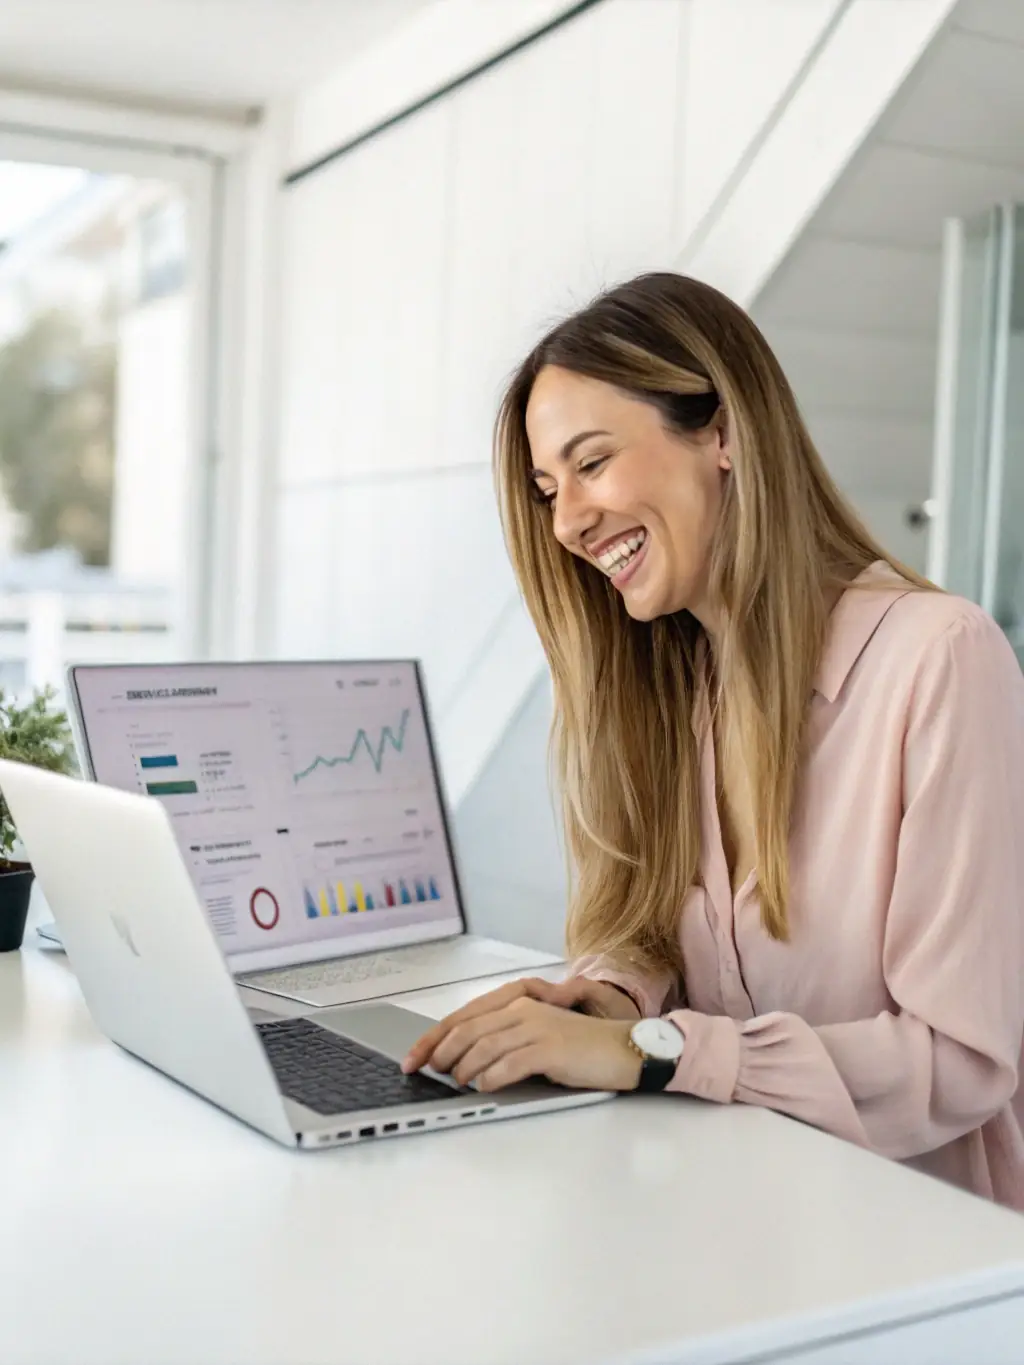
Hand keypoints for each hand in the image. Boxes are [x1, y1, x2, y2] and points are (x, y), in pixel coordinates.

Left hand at [401, 977, 641, 1092]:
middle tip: (426, 1073)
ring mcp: (538, 1028)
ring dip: (464, 1067)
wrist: (624, 1049)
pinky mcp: (551, 1049)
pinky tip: (484, 1087)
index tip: (412, 1058)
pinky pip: (510, 1063)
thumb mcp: (538, 1037)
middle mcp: (524, 1010)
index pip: (464, 1017)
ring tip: (456, 1082)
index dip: (433, 1037)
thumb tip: (464, 1060)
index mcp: (518, 1003)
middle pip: (468, 1029)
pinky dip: (491, 1077)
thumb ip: (507, 1040)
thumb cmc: (580, 1048)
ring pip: (484, 1045)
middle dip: (440, 1052)